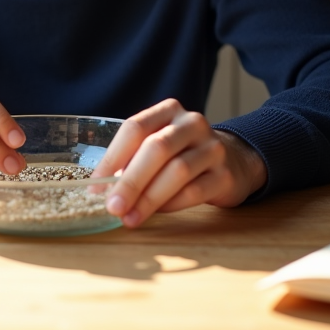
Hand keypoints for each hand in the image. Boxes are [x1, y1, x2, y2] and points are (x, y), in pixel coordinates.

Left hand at [91, 99, 267, 227]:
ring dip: (149, 198)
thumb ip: (134, 160)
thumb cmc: (183, 155)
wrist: (234, 162)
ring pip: (177, 171)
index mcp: (169, 111)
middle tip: (113, 206)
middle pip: (157, 148)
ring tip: (130, 218)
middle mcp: (192, 123)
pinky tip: (157, 213)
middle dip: (131, 180)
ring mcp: (213, 148)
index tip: (95, 186)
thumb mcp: (159, 146)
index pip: (136, 128)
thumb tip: (102, 190)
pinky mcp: (226, 175)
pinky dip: (171, 205)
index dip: (113, 157)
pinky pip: (194, 191)